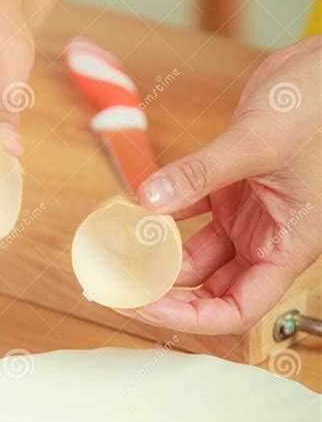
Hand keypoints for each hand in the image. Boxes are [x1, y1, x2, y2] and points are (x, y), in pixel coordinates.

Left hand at [120, 36, 320, 334]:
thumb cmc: (321, 103)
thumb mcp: (259, 141)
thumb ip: (201, 173)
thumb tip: (149, 201)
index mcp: (287, 246)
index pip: (238, 309)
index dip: (191, 318)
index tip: (146, 306)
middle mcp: (266, 238)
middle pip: (211, 290)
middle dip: (166, 292)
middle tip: (122, 285)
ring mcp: (248, 217)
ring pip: (195, 256)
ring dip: (159, 254)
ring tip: (120, 248)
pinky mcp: (232, 191)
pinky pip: (191, 215)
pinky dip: (165, 213)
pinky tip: (138, 208)